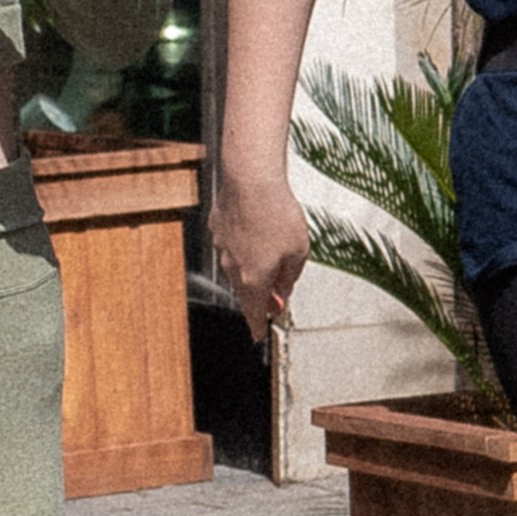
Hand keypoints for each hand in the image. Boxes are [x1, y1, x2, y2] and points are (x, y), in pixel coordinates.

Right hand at [209, 161, 308, 348]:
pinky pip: (232, 244)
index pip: (254, 313)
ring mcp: (222, 247)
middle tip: (274, 296)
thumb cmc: (275, 214)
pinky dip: (244, 245)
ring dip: (252, 269)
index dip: (258, 326)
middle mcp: (233, 268)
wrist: (250, 180)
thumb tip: (284, 288)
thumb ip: (290, 276)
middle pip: (246, 292)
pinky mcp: (218, 227)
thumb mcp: (298, 252)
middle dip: (259, 296)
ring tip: (271, 256)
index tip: (258, 335)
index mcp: (253, 279)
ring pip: (238, 268)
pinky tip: (257, 231)